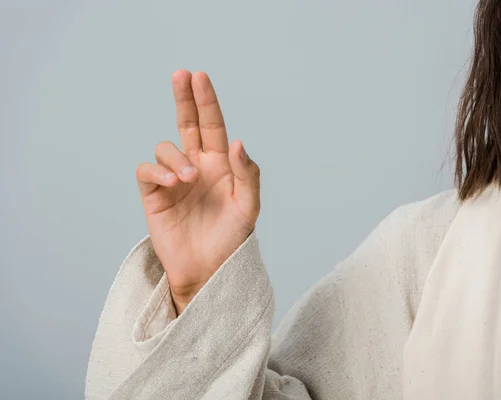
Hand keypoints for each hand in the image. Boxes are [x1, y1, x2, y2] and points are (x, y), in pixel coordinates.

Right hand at [135, 70, 260, 314]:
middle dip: (184, 99)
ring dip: (176, 157)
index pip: (212, 126)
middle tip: (182, 75)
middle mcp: (196, 166)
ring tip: (189, 179)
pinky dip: (157, 170)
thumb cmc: (232, 239)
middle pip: (187, 124)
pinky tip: (172, 182)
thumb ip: (248, 174)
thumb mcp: (249, 207)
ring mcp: (173, 180)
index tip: (200, 77)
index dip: (206, 101)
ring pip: (166, 148)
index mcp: (220, 165)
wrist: (209, 270)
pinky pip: (147, 170)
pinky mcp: (154, 195)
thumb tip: (236, 141)